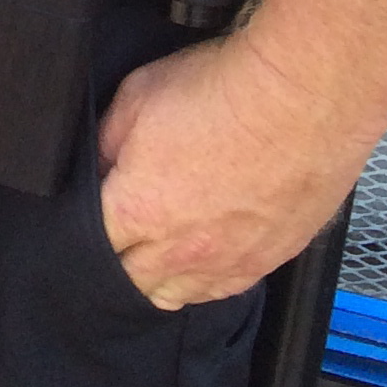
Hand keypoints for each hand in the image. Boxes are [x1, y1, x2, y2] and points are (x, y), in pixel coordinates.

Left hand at [95, 32, 375, 307]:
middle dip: (117, 257)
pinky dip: (204, 280)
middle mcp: (180, 251)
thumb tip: (98, 167)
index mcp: (138, 209)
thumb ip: (107, 142)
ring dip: (158, 276)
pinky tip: (201, 258)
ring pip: (175, 295)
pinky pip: (222, 291)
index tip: (91, 208)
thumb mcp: (137, 96)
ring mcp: (227, 262)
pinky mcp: (266, 261)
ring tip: (156, 250)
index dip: (86, 224)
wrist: (300, 100)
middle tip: (120, 229)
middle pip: (130, 279)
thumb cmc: (222, 92)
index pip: (93, 241)